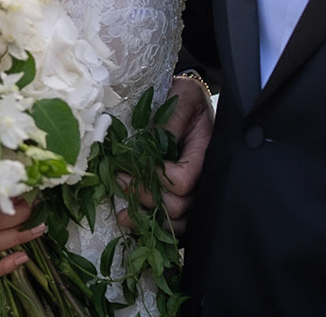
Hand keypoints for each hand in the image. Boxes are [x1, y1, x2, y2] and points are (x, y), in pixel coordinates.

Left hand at [121, 75, 213, 236]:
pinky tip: (133, 222)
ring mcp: (196, 190)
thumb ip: (170, 120)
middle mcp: (203, 177)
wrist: (187, 101)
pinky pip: (176, 224)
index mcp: (205, 153)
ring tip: (123, 216)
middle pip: (180, 206)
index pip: (184, 180)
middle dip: (147, 198)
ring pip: (180, 222)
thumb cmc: (184, 97)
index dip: (157, 179)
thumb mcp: (182, 97)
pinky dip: (155, 227)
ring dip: (150, 222)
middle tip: (120, 182)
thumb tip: (151, 142)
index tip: (133, 168)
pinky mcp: (184, 197)